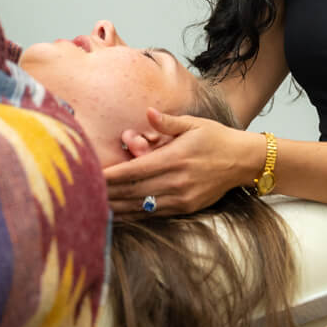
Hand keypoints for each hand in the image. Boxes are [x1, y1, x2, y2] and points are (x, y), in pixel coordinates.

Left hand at [104, 108, 262, 216]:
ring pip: (141, 206)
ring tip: (93, 207)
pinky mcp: (186, 208)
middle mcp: (177, 181)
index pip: (134, 170)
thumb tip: (148, 112)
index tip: (91, 176)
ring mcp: (182, 198)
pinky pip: (154, 213)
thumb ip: (168, 122)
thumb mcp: (194, 124)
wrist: (244, 161)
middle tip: (82, 193)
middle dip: (106, 193)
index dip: (111, 176)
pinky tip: (118, 213)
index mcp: (175, 158)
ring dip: (116, 207)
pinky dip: (134, 214)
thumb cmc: (216, 138)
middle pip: (132, 191)